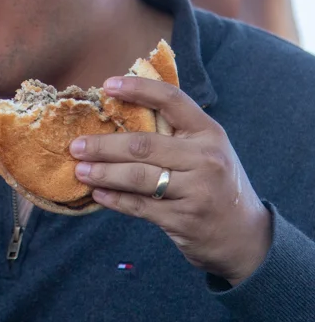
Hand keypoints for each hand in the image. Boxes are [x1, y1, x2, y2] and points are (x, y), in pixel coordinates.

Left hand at [70, 76, 271, 284]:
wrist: (244, 236)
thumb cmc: (215, 183)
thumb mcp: (206, 150)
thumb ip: (174, 133)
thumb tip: (117, 116)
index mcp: (209, 132)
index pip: (171, 99)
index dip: (138, 88)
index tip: (108, 85)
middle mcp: (206, 158)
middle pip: (143, 145)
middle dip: (103, 145)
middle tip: (76, 145)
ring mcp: (196, 191)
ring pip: (138, 177)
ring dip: (103, 173)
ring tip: (80, 169)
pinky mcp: (184, 220)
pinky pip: (139, 206)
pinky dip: (114, 199)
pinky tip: (97, 193)